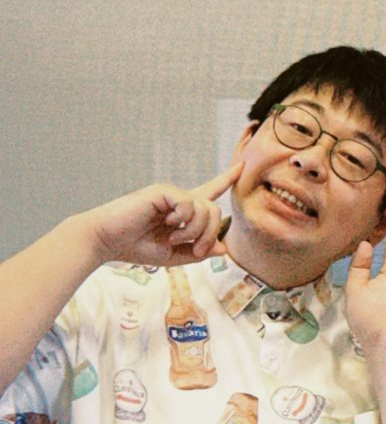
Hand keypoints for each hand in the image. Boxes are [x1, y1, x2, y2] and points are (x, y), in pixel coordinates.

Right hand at [86, 162, 239, 267]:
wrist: (106, 241)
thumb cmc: (134, 247)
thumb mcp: (172, 256)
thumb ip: (198, 253)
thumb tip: (224, 248)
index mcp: (182, 212)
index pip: (209, 193)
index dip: (226, 180)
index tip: (241, 167)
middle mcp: (179, 200)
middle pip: (215, 210)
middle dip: (211, 234)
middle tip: (196, 250)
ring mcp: (170, 194)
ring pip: (206, 208)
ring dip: (196, 230)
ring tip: (175, 238)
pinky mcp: (162, 191)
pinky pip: (189, 203)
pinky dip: (184, 219)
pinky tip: (168, 224)